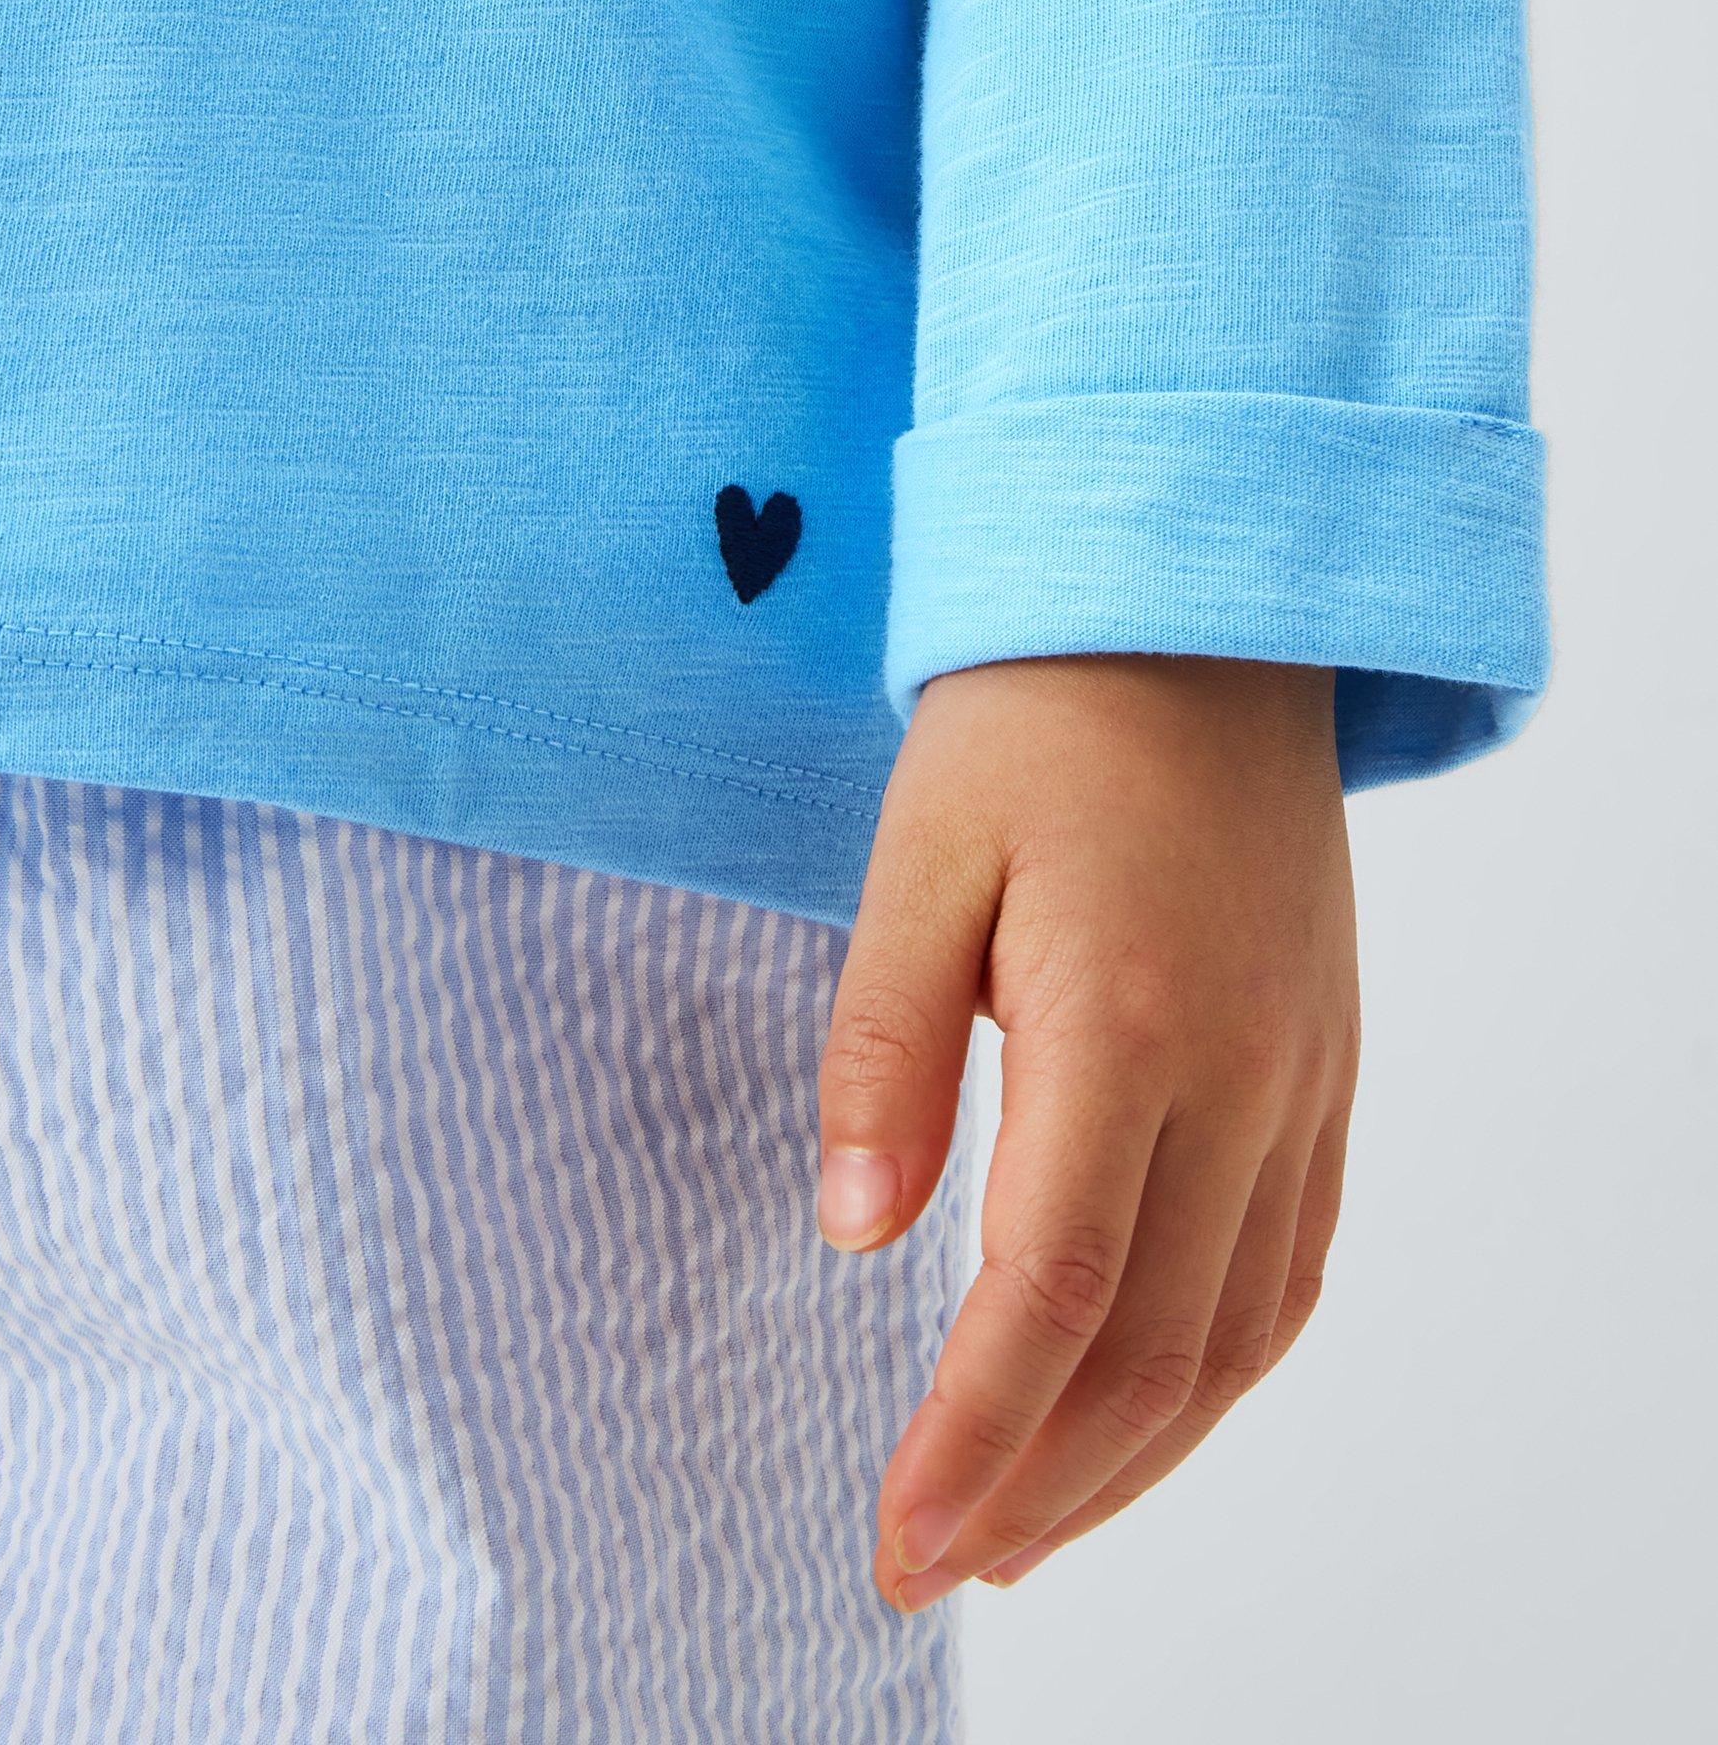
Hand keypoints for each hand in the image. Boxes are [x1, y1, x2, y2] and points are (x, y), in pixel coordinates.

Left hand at [819, 653, 1356, 1607]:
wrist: (1196, 616)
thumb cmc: (1031, 723)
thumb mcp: (915, 857)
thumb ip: (884, 1047)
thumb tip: (854, 1235)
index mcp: (1120, 1022)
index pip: (1049, 1296)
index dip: (972, 1440)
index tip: (896, 1540)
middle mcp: (1239, 1074)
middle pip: (1150, 1349)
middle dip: (1040, 1487)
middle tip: (934, 1563)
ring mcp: (1303, 1077)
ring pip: (1236, 1334)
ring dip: (1135, 1458)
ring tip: (1027, 1532)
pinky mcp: (1325, 1066)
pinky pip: (1293, 1265)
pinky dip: (1220, 1371)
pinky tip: (1146, 1411)